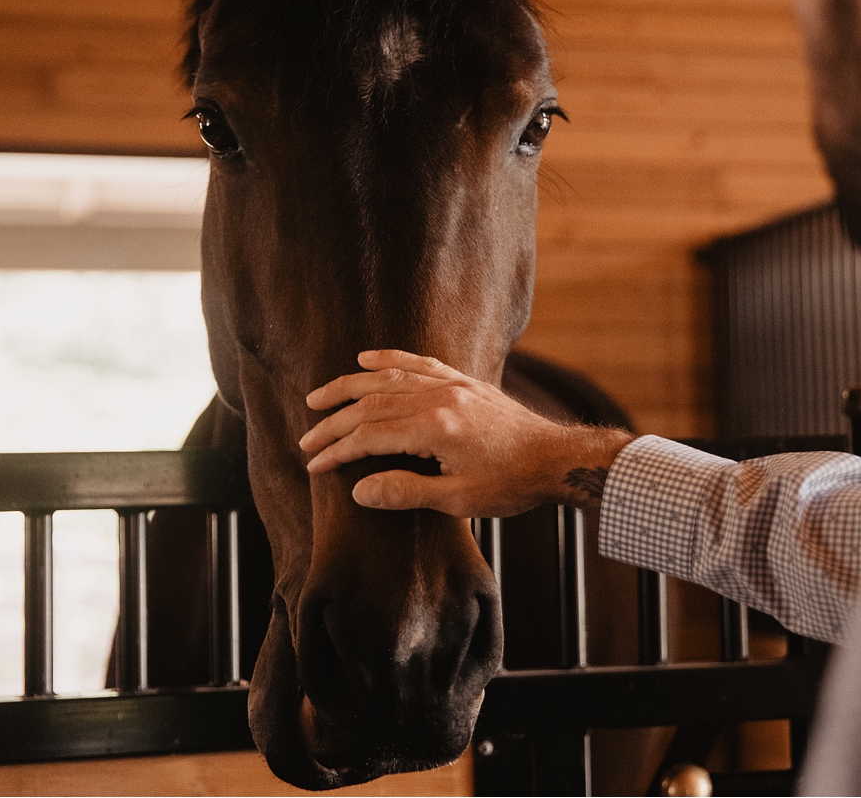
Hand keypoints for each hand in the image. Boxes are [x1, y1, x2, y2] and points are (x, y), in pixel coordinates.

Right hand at [300, 350, 630, 515]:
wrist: (555, 458)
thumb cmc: (511, 484)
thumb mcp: (458, 500)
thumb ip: (406, 492)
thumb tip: (358, 490)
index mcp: (435, 428)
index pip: (370, 435)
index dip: (338, 450)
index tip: (314, 464)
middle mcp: (439, 398)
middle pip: (372, 404)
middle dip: (335, 422)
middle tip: (306, 439)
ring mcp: (451, 385)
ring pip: (389, 378)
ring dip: (350, 386)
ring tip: (319, 398)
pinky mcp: (463, 382)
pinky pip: (419, 363)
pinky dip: (389, 359)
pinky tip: (367, 359)